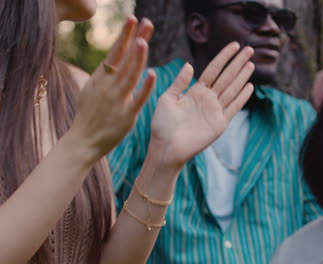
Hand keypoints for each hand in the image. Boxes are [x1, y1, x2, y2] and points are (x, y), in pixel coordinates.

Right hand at [69, 16, 155, 160]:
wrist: (83, 142)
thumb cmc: (89, 115)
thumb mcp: (92, 90)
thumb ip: (105, 76)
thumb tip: (113, 60)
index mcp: (100, 78)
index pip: (115, 52)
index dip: (124, 35)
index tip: (133, 18)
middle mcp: (108, 86)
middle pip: (124, 59)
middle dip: (135, 39)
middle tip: (146, 21)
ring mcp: (117, 100)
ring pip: (129, 75)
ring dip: (137, 58)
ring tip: (144, 41)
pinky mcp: (126, 116)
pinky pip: (137, 99)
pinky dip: (144, 87)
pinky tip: (152, 74)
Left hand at [150, 42, 254, 166]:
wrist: (166, 148)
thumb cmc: (163, 125)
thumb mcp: (167, 99)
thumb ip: (179, 82)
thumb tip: (190, 65)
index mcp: (196, 91)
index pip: (214, 69)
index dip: (224, 57)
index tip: (234, 45)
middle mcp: (208, 99)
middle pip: (227, 76)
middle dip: (238, 63)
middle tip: (249, 49)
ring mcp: (215, 111)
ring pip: (232, 89)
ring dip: (242, 76)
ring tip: (251, 63)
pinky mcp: (219, 124)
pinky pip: (233, 108)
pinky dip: (242, 97)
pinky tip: (249, 86)